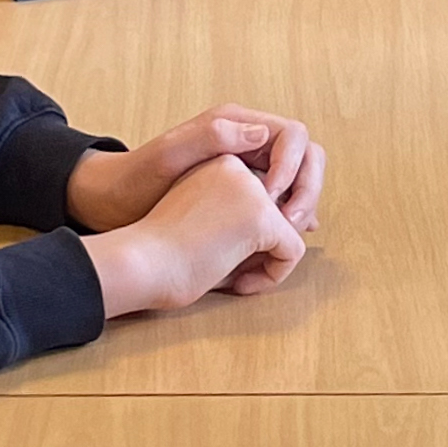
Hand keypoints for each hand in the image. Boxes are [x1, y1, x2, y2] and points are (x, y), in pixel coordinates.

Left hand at [66, 103, 325, 236]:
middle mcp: (249, 139)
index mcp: (237, 122)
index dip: (293, 166)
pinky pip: (283, 197)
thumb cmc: (136, 179)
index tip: (273, 198)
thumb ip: (212, 137)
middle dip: (307, 187)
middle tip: (293, 222)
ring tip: (291, 232)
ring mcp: (249, 164)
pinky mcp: (245, 189)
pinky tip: (286, 236)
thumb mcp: (169, 155)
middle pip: (306, 156)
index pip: (293, 135)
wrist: (114, 202)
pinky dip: (291, 214)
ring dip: (304, 203)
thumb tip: (262, 132)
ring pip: (299, 178)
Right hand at [80, 152, 312, 313]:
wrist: (137, 264)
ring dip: (272, 260)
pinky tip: (238, 284)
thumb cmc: (162, 256)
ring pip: (293, 229)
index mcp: (218, 162)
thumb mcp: (208, 221)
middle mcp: (236, 165)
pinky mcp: (261, 214)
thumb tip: (310, 221)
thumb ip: (249, 212)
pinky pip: (294, 251)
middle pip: (282, 209)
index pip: (263, 196)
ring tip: (235, 277)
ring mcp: (251, 187)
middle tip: (236, 270)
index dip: (255, 233)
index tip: (225, 256)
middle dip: (272, 243)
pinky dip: (274, 276)